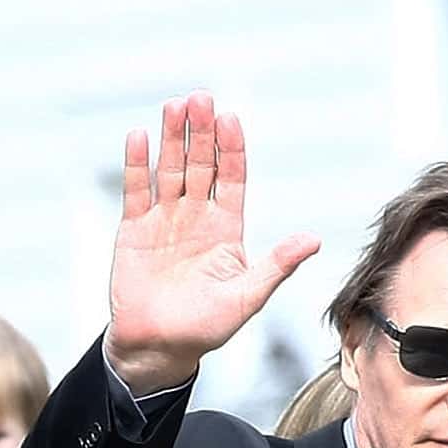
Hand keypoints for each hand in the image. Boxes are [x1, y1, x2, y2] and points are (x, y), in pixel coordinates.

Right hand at [101, 92, 320, 395]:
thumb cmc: (205, 329)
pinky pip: (136, 190)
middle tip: (201, 99)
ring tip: (175, 107)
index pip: (232, 178)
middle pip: (200, 164)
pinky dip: (137, 165)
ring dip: (172, 138)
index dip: (231, 149)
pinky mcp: (134, 229)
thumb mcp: (247, 297)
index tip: (231, 119)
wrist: (158, 349)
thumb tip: (313, 240)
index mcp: (226, 229)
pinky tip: (140, 137)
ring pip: (170, 169)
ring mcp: (164, 220)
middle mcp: (196, 217)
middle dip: (201, 132)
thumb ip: (277, 265)